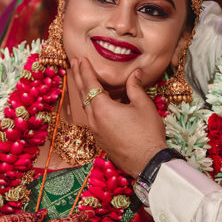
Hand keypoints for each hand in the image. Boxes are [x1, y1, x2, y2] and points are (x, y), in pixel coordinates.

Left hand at [71, 57, 165, 177]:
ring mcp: (95, 131)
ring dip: (82, 91)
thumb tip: (135, 73)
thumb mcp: (143, 105)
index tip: (81, 59)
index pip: (90, 83)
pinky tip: (94, 103)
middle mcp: (93, 119)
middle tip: (74, 64)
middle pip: (82, 94)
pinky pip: (90, 117)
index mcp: (102, 108)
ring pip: (85, 107)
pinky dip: (89, 105)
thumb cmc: (147, 133)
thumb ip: (135, 87)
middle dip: (78, 77)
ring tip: (80, 80)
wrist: (147, 162)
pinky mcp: (99, 139)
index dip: (85, 70)